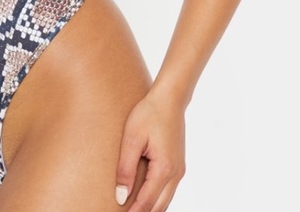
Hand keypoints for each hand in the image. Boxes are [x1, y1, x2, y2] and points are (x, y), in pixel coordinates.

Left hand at [115, 93, 185, 210]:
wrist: (169, 98)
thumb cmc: (149, 114)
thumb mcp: (132, 139)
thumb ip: (126, 169)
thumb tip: (120, 197)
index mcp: (165, 168)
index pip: (147, 202)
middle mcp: (176, 173)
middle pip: (159, 207)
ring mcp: (179, 169)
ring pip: (165, 200)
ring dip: (149, 207)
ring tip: (130, 209)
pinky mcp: (177, 163)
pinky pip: (167, 189)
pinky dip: (155, 197)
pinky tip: (142, 196)